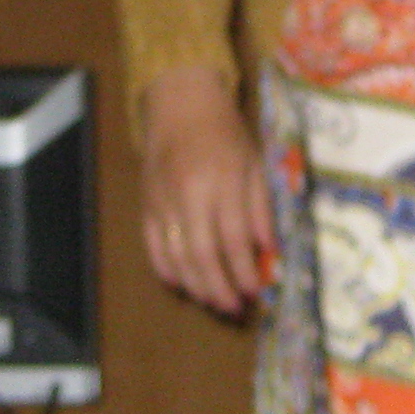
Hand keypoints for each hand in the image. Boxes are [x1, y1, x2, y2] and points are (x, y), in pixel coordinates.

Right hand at [142, 67, 274, 318]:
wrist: (180, 104)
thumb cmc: (225, 133)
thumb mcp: (255, 162)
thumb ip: (261, 207)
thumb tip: (268, 250)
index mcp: (222, 182)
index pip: (235, 238)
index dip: (245, 270)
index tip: (256, 292)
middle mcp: (189, 195)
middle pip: (203, 255)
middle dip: (219, 288)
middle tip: (234, 308)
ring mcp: (163, 201)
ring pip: (175, 256)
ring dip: (195, 286)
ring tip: (212, 302)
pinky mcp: (146, 204)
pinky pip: (152, 245)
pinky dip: (165, 270)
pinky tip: (182, 284)